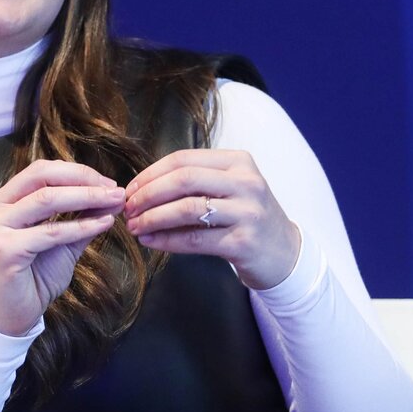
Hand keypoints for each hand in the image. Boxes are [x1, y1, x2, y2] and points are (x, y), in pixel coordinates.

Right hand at [0, 160, 125, 335]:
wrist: (13, 314)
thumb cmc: (34, 276)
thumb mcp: (62, 240)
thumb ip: (82, 216)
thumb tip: (111, 195)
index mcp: (4, 200)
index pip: (41, 171)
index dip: (77, 172)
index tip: (108, 183)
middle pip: (42, 176)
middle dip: (83, 179)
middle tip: (114, 189)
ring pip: (47, 200)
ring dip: (87, 198)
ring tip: (115, 202)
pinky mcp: (4, 249)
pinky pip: (51, 232)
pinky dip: (81, 226)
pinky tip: (104, 224)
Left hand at [123, 149, 300, 289]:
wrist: (284, 253)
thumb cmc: (246, 216)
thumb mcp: (229, 188)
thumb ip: (194, 181)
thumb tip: (142, 188)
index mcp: (238, 161)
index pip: (183, 159)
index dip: (151, 173)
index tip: (130, 188)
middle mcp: (245, 182)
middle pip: (183, 180)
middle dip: (148, 194)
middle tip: (127, 208)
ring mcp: (247, 212)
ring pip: (187, 209)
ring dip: (153, 218)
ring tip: (134, 226)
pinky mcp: (243, 242)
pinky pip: (195, 239)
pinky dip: (166, 240)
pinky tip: (150, 241)